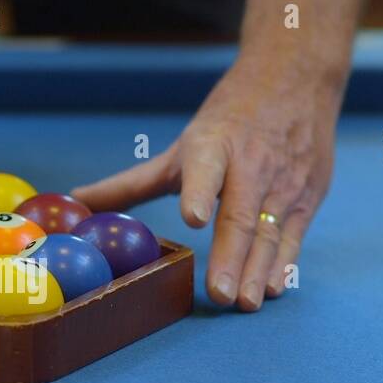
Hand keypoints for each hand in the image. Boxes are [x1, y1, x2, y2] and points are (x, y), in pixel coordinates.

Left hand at [72, 59, 344, 310]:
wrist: (297, 79)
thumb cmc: (228, 121)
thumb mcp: (181, 147)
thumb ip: (131, 183)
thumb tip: (74, 202)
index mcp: (213, 146)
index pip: (205, 168)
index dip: (199, 192)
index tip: (192, 217)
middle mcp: (251, 164)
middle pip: (239, 214)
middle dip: (230, 256)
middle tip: (218, 294)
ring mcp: (283, 182)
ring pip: (269, 232)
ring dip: (257, 271)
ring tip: (242, 303)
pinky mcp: (307, 196)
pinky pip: (293, 236)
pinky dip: (283, 264)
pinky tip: (271, 288)